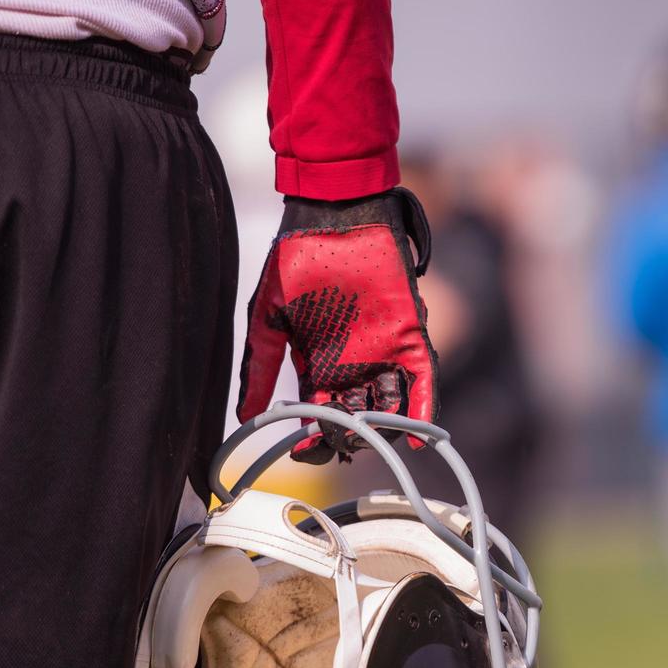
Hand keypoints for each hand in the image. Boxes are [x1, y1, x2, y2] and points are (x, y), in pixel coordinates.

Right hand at [237, 188, 438, 459]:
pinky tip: (420, 434)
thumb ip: (260, 367)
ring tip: (376, 441)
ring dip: (385, 427)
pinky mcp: (410, 335)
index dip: (315, 436)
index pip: (319, 413)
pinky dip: (423, 408)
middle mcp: (351, 363)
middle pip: (356, 415)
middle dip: (351, 437)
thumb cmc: (295, 261)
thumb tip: (245, 418)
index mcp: (317, 363)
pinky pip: (421, 379)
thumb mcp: (266, 317)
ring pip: (389, 404)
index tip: (306, 452)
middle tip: (343, 446)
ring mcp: (382, 351)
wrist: (334, 215)